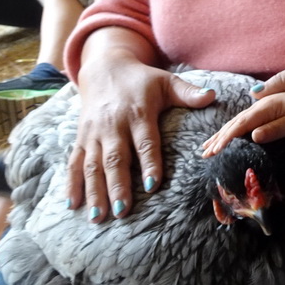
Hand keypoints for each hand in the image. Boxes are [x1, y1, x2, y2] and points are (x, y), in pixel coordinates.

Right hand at [66, 56, 215, 221]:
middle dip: (117, 185)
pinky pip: (74, 162)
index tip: (153, 184)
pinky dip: (72, 183)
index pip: (145, 141)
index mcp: (138, 113)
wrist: (104, 68)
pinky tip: (73, 204)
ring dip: (95, 191)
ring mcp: (94, 133)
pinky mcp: (81, 138)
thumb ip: (188, 92)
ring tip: (98, 216)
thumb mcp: (166, 81)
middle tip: (122, 210)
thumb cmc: (142, 80)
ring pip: (93, 165)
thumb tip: (213, 96)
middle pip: (115, 158)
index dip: (149, 162)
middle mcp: (113, 125)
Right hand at [202, 89, 284, 155]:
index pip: (241, 125)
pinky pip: (241, 122)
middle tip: (204, 154)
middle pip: (234, 123)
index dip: (226, 138)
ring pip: (235, 122)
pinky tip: (224, 136)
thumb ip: (276, 128)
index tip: (214, 151)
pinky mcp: (263, 111)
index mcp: (265, 108)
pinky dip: (229, 131)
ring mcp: (260, 108)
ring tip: (206, 147)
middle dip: (218, 138)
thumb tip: (254, 136)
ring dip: (220, 135)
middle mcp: (259, 106)